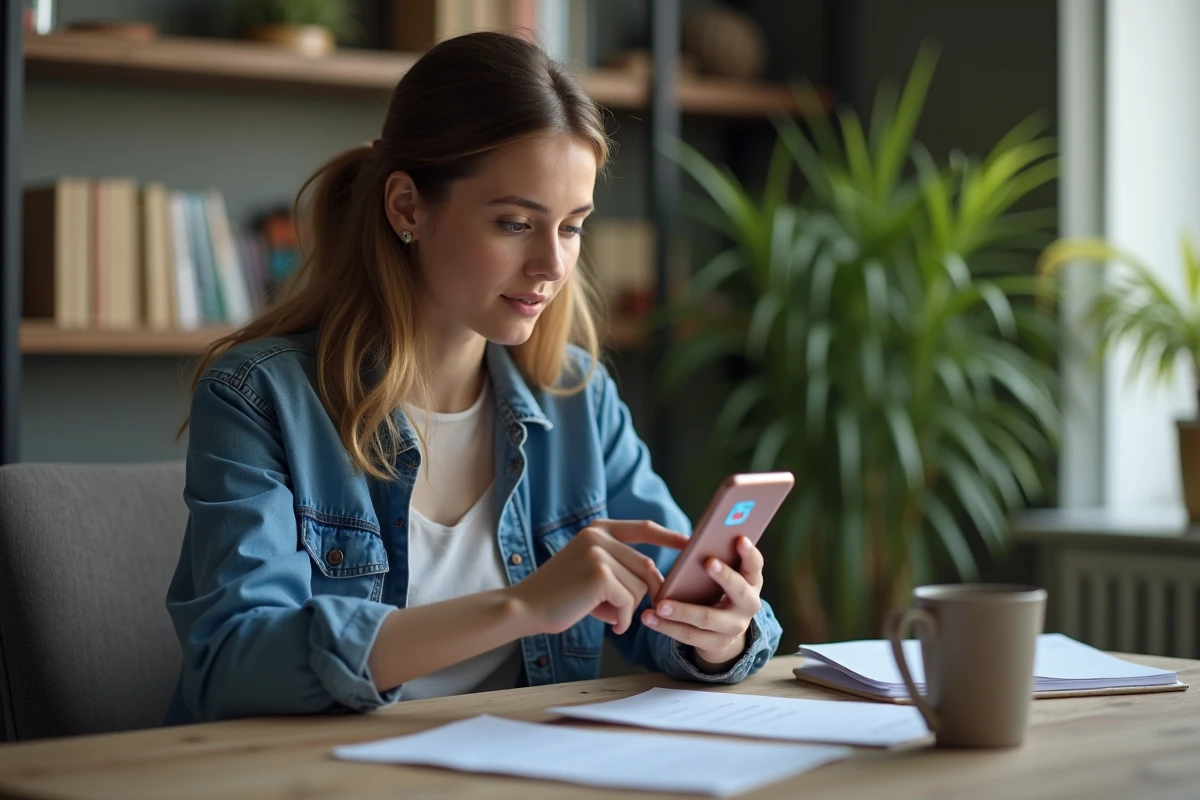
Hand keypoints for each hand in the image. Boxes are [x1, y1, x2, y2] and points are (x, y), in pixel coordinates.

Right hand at [508, 520, 689, 636]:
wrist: (526, 607)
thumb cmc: (561, 596)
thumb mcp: (592, 572)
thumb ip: (621, 569)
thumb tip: (657, 583)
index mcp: (598, 529)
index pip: (643, 528)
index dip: (669, 536)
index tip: (690, 542)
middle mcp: (599, 535)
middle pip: (646, 568)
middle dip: (647, 594)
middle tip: (630, 615)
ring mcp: (599, 552)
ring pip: (640, 587)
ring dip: (629, 610)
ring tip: (609, 618)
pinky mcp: (599, 574)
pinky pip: (629, 601)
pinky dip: (623, 619)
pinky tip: (609, 625)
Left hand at [641, 535, 762, 668]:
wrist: (724, 631)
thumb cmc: (719, 590)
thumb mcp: (725, 577)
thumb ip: (714, 560)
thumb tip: (687, 541)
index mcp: (751, 582)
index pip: (755, 565)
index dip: (749, 552)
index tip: (740, 538)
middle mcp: (749, 605)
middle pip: (739, 591)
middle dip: (725, 576)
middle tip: (708, 562)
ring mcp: (734, 627)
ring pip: (707, 618)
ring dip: (681, 611)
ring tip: (659, 604)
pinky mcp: (715, 643)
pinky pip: (689, 635)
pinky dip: (666, 626)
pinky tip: (649, 617)